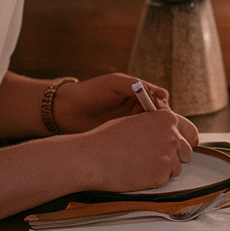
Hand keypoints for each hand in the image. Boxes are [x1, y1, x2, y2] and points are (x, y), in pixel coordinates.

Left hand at [52, 73, 170, 132]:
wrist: (66, 110)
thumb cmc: (89, 92)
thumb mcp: (114, 84)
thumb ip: (136, 85)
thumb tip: (163, 94)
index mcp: (137, 92)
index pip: (160, 99)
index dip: (162, 107)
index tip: (157, 113)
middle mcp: (137, 107)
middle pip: (158, 115)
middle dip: (160, 122)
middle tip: (157, 129)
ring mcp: (131, 122)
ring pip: (150, 128)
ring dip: (153, 133)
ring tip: (151, 139)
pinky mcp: (123, 135)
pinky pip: (139, 138)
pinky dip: (143, 141)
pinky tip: (142, 146)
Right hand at [80, 109, 198, 191]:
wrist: (93, 157)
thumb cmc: (107, 138)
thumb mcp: (135, 121)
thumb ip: (155, 126)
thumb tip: (163, 134)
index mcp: (166, 118)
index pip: (189, 132)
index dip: (180, 141)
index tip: (174, 147)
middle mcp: (172, 136)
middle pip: (186, 152)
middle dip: (174, 157)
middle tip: (154, 159)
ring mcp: (169, 156)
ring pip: (176, 168)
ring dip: (163, 169)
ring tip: (140, 166)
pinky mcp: (162, 175)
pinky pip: (164, 180)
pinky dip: (153, 180)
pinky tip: (136, 173)